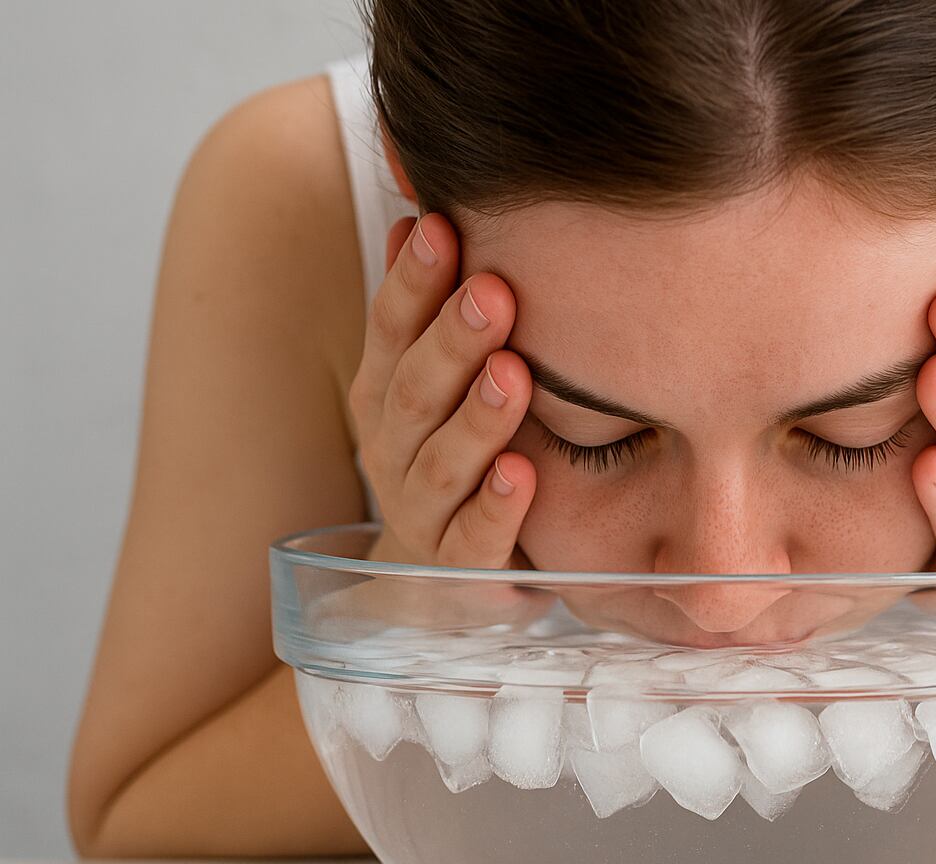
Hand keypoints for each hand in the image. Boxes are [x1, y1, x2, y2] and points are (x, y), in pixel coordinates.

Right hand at [349, 212, 538, 569]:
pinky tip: (524, 475)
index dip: (413, 282)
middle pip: (415, 391)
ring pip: (443, 463)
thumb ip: (432, 300)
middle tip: (495, 291)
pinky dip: (497, 508)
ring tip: (515, 374)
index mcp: (387, 391)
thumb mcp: (441, 373)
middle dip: (453, 340)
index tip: (442, 226)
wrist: (441, 576)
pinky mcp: (460, 568)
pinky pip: (476, 541)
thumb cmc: (455, 448)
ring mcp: (422, 511)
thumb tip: (422, 202)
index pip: (391, 330)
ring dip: (478, 417)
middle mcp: (393, 448)